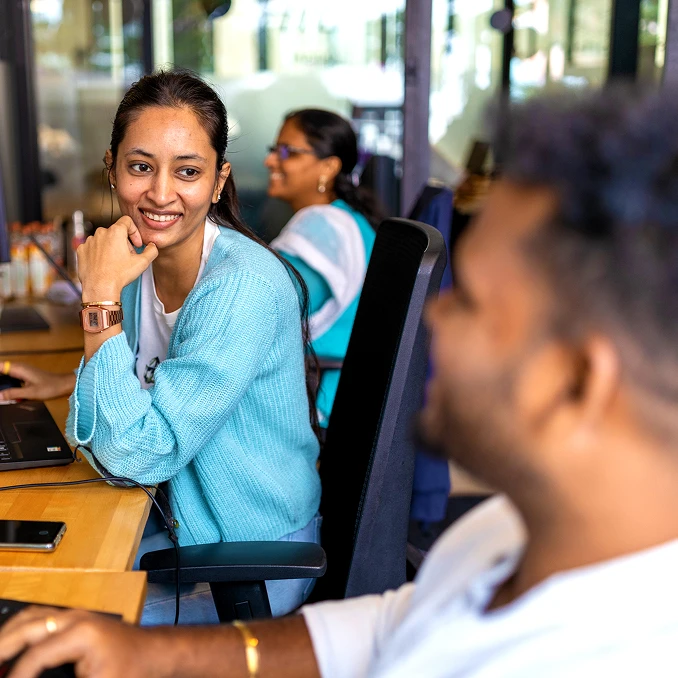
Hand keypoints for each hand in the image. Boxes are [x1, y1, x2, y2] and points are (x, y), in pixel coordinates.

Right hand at [0, 363, 74, 400]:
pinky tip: (8, 394)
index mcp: (18, 369)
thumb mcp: (30, 393)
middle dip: (0, 381)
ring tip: (3, 394)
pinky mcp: (25, 376)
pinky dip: (8, 384)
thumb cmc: (50, 387)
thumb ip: (12, 394)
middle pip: (1, 371)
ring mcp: (22, 371)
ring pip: (6, 375)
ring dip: (3, 383)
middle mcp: (19, 367)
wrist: (64, 385)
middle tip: (1, 394)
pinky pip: (12, 378)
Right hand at [0, 608, 170, 677]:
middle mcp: (76, 618)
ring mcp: (76, 615)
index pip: (36, 655)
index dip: (16, 675)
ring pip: (31, 617)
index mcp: (81, 634)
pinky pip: (41, 617)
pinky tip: (12, 647)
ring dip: (9, 635)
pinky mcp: (77, 620)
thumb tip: (32, 676)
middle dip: (3, 647)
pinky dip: (21, 630)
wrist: (155, 654)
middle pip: (27, 626)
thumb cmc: (133, 670)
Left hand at [77, 216, 157, 298]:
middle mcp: (101, 233)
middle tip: (128, 257)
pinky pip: (92, 247)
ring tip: (115, 262)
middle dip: (124, 242)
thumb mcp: (142, 263)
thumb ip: (152, 251)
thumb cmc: (120, 275)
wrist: (100, 288)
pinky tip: (103, 264)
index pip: (127, 221)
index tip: (136, 244)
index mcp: (116, 232)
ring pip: (104, 239)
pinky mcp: (82, 250)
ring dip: (111, 247)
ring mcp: (89, 241)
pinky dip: (99, 253)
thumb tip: (152, 246)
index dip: (135, 232)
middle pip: (116, 232)